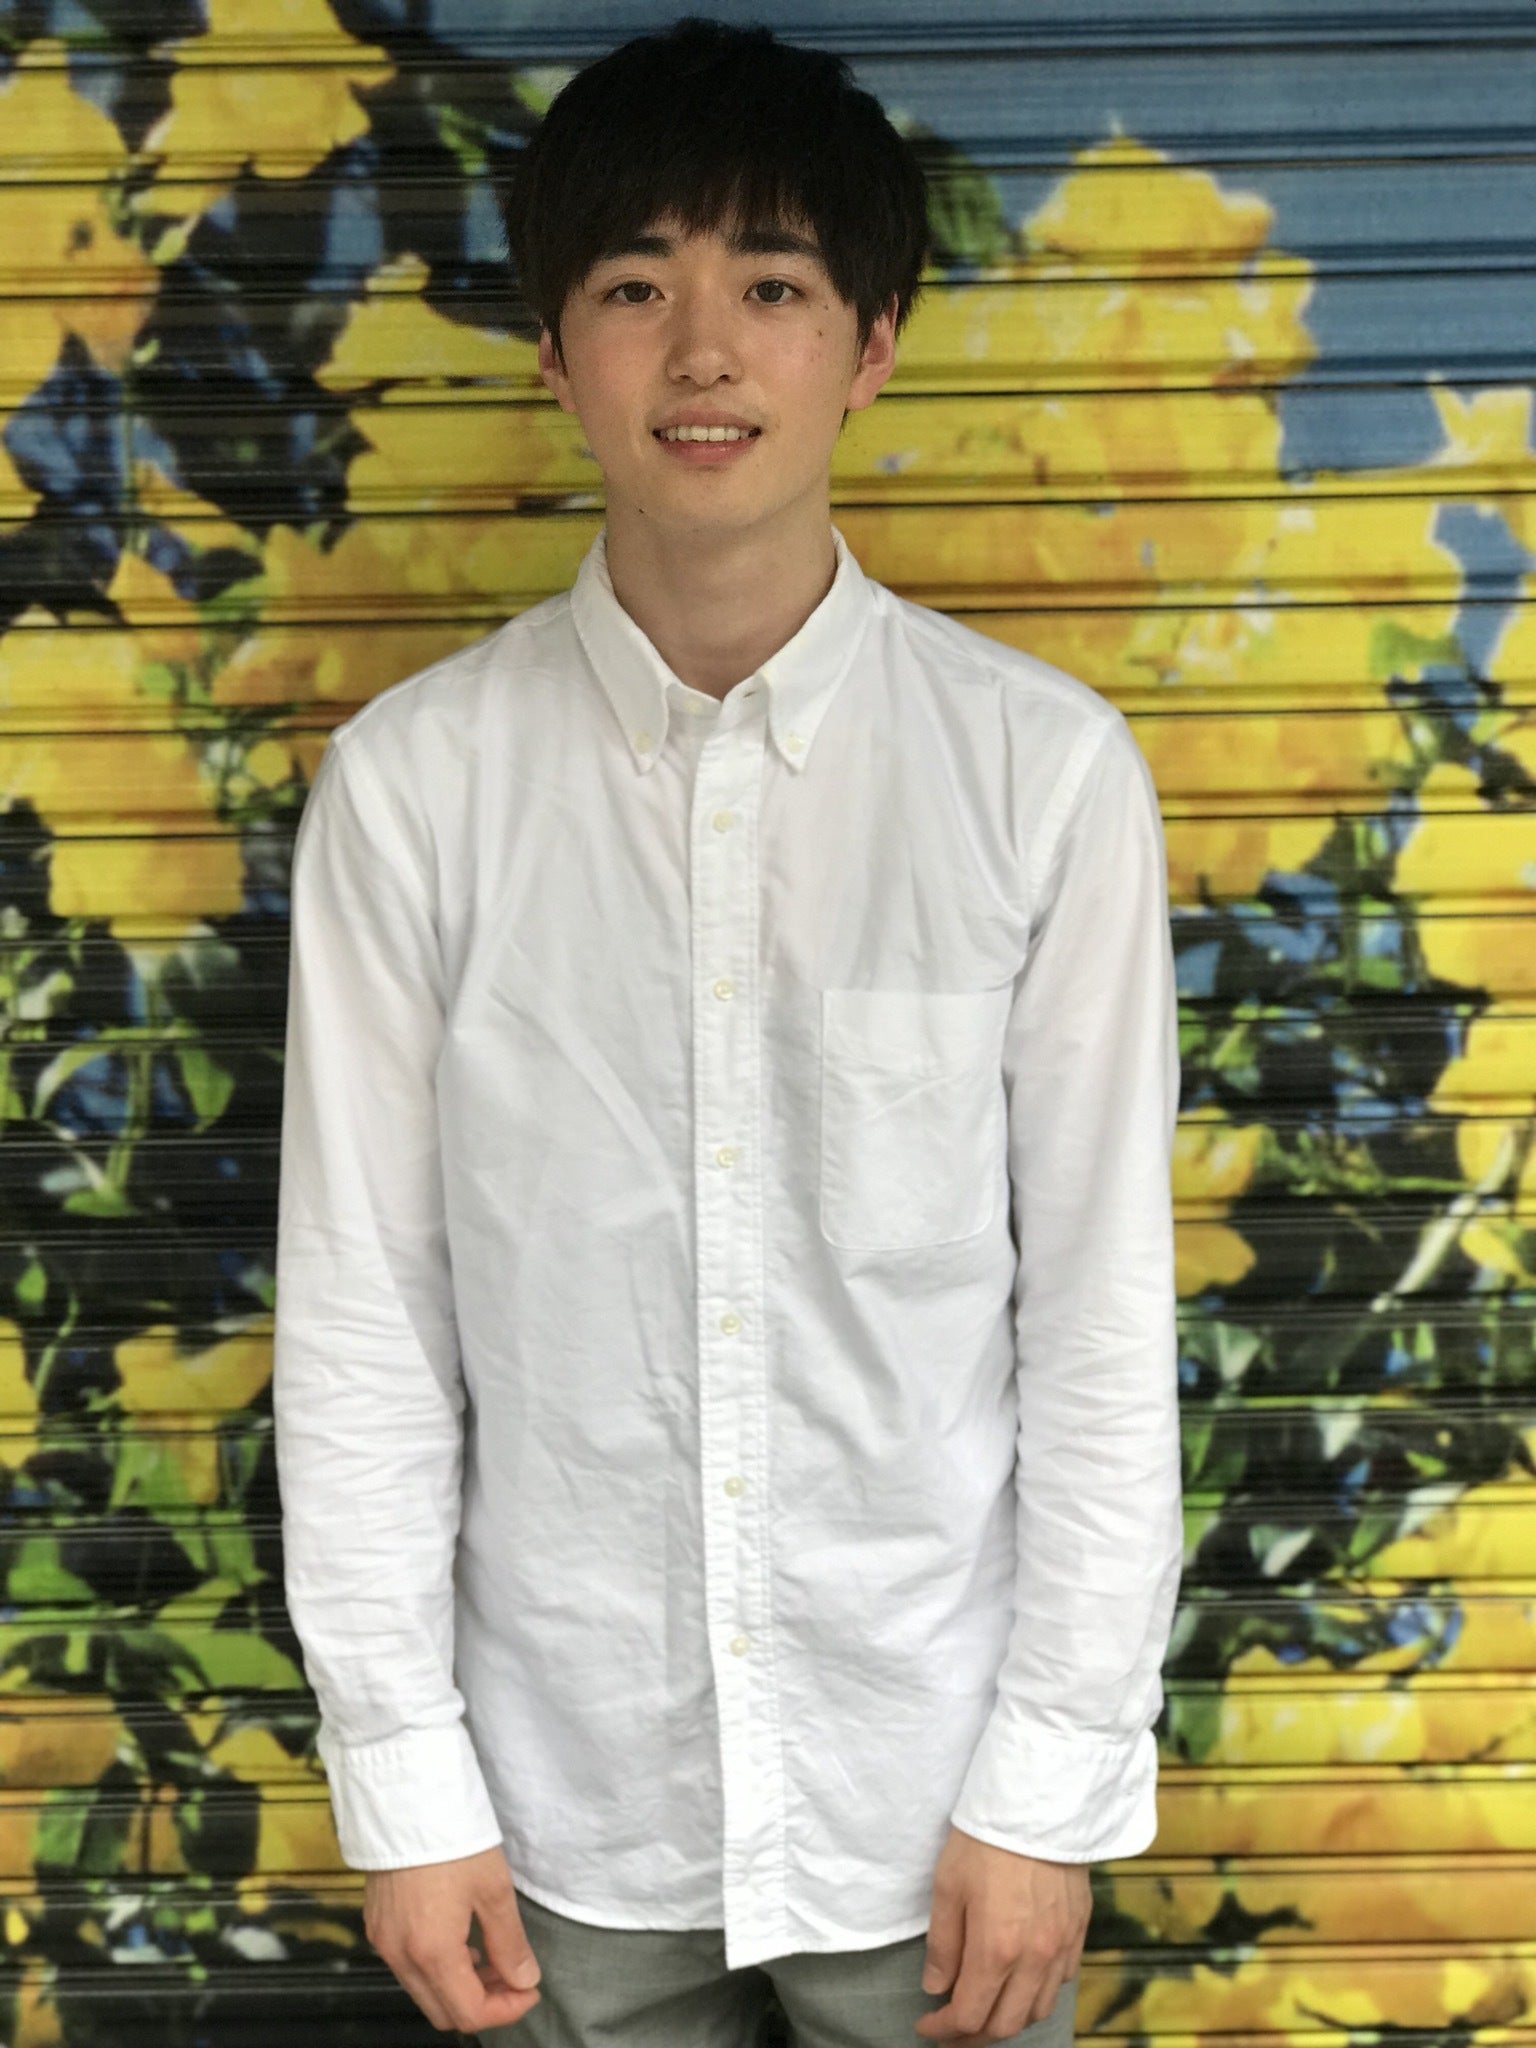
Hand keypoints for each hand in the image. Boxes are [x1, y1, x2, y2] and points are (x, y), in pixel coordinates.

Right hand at [364, 1843, 543, 2033]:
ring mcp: (383, 1942)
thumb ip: (509, 1942)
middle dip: (483, 2004)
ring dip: (459, 1987)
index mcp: (431, 1952)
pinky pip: (406, 1968)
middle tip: (512, 1977)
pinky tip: (458, 1939)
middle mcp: (400, 1956)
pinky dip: (436, 1969)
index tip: (530, 1989)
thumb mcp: (494, 1889)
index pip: (468, 2014)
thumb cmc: (453, 1840)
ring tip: (490, 1956)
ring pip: (423, 1992)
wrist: (406, 1798)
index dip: (506, 2010)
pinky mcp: (376, 1925)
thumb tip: (524, 1979)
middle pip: (442, 2012)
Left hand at [913, 1825, 1088, 2042]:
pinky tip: (1019, 1981)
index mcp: (996, 1949)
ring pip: (1036, 2011)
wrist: (1038, 1803)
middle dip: (973, 2035)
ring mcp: (1061, 1947)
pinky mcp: (1078, 1932)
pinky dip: (1037, 1995)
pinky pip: (1060, 1983)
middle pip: (1005, 2025)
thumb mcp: (948, 1885)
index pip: (968, 2015)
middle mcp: (1034, 1959)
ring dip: (1007, 2020)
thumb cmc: (986, 1839)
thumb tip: (936, 1987)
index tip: (925, 2024)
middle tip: (950, 2028)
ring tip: (984, 2009)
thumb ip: (942, 1945)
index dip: (942, 2029)